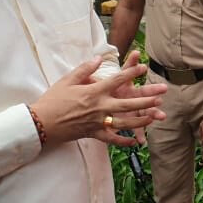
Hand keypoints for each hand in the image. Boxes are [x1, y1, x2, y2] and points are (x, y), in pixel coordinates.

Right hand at [31, 56, 166, 147]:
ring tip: (155, 117)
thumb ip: (85, 69)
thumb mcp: (68, 80)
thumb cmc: (53, 99)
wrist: (41, 122)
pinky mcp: (94, 134)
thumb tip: (98, 59)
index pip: (117, 80)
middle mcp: (100, 107)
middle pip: (129, 103)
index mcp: (94, 91)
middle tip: (161, 95)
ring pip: (125, 122)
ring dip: (142, 119)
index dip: (132, 73)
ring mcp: (98, 122)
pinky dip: (124, 141)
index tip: (144, 67)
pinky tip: (135, 142)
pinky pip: (112, 139)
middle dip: (147, 99)